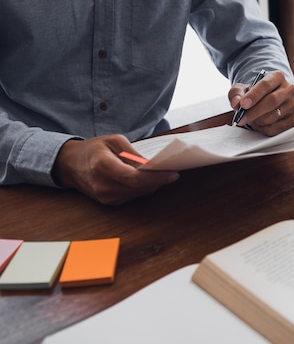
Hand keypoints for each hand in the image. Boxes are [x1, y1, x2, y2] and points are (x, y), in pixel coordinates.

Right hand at [52, 135, 179, 204]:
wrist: (70, 164)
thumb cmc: (93, 149)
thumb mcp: (113, 141)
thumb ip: (133, 153)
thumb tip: (152, 165)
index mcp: (101, 166)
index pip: (134, 177)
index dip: (155, 177)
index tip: (172, 173)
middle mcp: (102, 185)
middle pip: (138, 188)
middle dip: (158, 181)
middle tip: (173, 172)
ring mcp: (104, 197)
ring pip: (138, 194)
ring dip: (153, 185)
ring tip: (164, 175)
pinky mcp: (108, 202)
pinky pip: (132, 197)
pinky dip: (143, 189)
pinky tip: (150, 180)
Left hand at [228, 70, 293, 135]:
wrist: (269, 100)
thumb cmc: (255, 94)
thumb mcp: (243, 89)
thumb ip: (236, 94)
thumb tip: (236, 103)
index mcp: (277, 77)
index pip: (266, 85)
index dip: (254, 95)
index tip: (243, 104)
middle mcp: (289, 90)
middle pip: (272, 101)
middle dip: (254, 112)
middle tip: (241, 118)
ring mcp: (293, 105)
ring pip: (274, 116)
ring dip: (258, 121)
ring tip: (250, 120)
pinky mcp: (293, 120)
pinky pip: (277, 129)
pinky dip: (264, 129)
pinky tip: (258, 125)